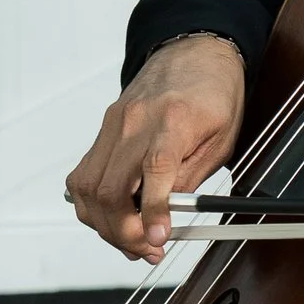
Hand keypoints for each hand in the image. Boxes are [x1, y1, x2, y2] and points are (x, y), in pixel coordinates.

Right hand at [65, 37, 247, 264]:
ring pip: (87, 188)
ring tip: (131, 241)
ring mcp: (113, 125)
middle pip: (111, 188)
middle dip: (125, 232)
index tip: (157, 240)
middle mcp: (135, 122)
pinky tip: (111, 218)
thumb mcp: (221, 140)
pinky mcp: (102, 131)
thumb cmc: (213, 94)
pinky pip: (82, 176)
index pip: (155, 169)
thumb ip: (190, 179)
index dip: (153, 210)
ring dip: (105, 225)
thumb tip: (167, 217)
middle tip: (148, 251)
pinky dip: (91, 205)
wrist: (192, 53)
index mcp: (174, 120)